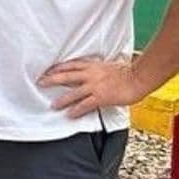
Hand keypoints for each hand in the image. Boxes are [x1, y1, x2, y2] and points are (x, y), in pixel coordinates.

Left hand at [38, 57, 153, 117]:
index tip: (47, 70)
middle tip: (40, 82)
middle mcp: (91, 74)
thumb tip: (92, 69)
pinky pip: (85, 105)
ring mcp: (95, 86)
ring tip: (53, 105)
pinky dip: (76, 110)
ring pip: (73, 92)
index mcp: (92, 65)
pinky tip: (70, 115)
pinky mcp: (101, 97)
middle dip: (51, 79)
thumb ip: (97, 67)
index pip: (70, 65)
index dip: (57, 68)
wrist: (138, 77)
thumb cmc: (128, 71)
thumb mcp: (109, 64)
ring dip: (62, 99)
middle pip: (66, 75)